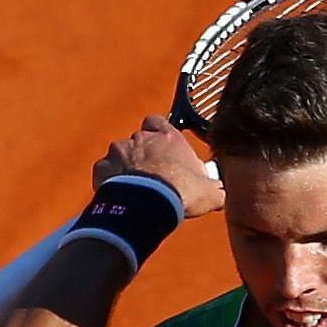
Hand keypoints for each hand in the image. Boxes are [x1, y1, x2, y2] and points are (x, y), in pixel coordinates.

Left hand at [91, 118, 225, 218]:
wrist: (149, 204)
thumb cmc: (181, 192)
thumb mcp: (210, 191)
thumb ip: (216, 187)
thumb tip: (223, 193)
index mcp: (167, 136)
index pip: (158, 122)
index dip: (159, 133)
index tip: (164, 148)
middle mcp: (140, 137)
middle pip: (138, 141)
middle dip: (142, 156)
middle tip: (151, 177)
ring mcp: (119, 151)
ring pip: (119, 156)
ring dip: (125, 169)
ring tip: (135, 190)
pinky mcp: (103, 168)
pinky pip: (103, 172)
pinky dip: (109, 181)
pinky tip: (119, 195)